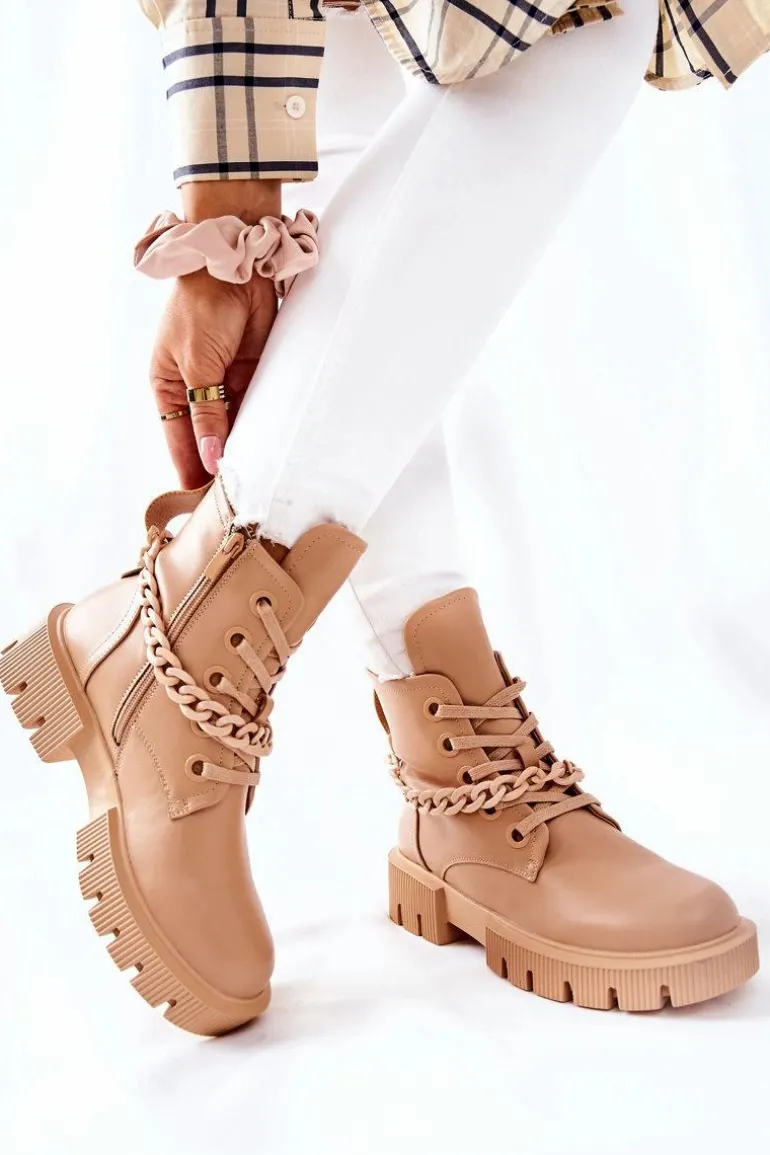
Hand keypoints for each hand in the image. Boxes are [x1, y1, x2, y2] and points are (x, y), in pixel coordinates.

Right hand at [151, 267, 276, 488]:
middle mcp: (196, 389)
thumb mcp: (197, 365)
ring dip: (243, 448)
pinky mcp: (253, 375)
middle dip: (219, 463)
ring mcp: (225, 383)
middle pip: (207, 437)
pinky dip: (262, 428)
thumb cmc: (201, 309)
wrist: (236, 267)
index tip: (205, 500)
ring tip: (256, 481)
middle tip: (236, 498)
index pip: (178, 439)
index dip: (191, 467)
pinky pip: (257, 410)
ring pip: (234, 427)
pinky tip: (270, 450)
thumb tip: (209, 459)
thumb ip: (206, 414)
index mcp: (168, 387)